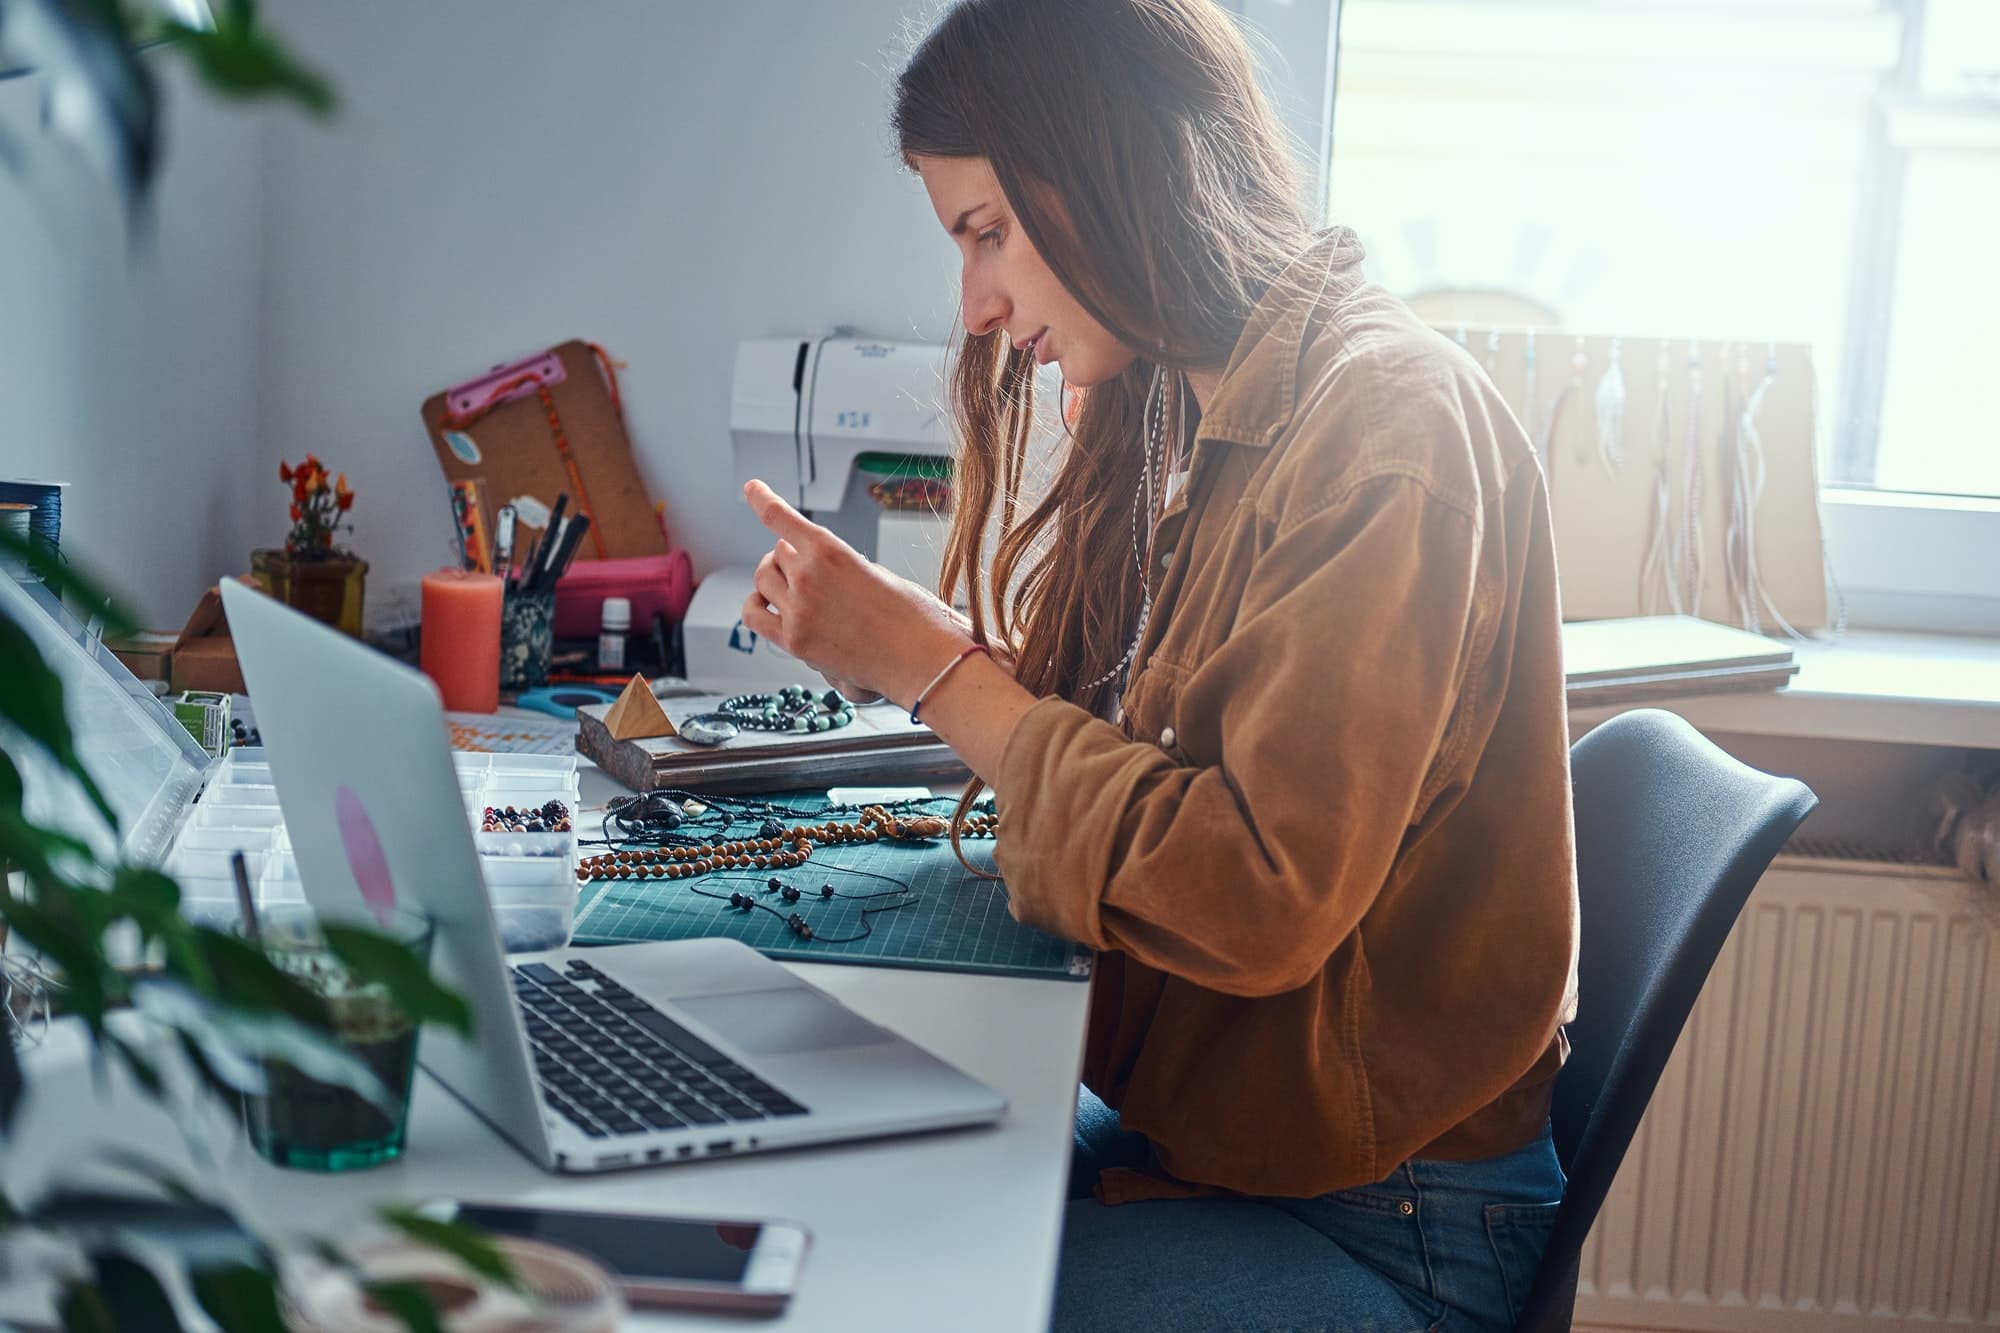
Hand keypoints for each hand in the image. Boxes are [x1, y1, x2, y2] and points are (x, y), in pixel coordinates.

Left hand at [740, 480, 972, 708]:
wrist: (921, 659)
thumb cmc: (912, 617)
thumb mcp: (877, 572)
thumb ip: (842, 566)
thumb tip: (821, 574)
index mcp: (830, 551)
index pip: (781, 518)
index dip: (762, 499)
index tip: (752, 488)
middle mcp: (807, 577)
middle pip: (777, 553)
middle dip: (791, 557)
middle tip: (810, 570)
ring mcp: (798, 610)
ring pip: (763, 580)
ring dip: (776, 578)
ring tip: (794, 588)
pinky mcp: (794, 642)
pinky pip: (753, 614)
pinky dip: (756, 605)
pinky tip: (766, 604)